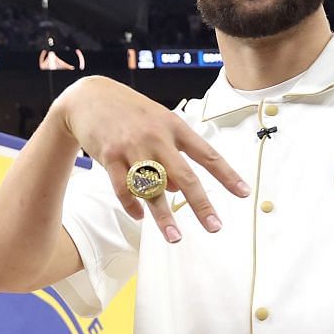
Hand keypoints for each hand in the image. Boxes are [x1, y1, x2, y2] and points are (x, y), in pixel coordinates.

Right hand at [55, 78, 250, 241]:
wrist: (90, 97)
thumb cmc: (130, 111)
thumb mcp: (159, 124)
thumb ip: (173, 154)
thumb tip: (180, 190)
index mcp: (175, 127)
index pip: (207, 154)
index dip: (227, 175)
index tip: (243, 193)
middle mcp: (156, 137)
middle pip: (184, 175)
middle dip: (201, 204)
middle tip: (214, 226)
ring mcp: (132, 147)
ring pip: (152, 188)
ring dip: (163, 215)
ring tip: (174, 237)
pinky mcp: (109, 156)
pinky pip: (123, 188)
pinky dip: (132, 205)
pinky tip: (140, 216)